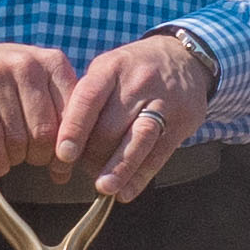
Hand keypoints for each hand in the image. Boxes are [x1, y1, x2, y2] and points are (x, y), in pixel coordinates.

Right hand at [0, 40, 79, 175]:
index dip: (69, 145)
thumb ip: (62, 116)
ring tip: (13, 158)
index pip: (74, 114)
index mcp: (53, 62)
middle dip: (41, 156)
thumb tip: (68, 167)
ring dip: (16, 158)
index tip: (62, 161)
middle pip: (45, 130)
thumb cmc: (8, 84)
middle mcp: (26, 63)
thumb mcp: (40, 88)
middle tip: (33, 159)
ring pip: (17, 136)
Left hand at [56, 31, 222, 199]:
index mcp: (112, 67)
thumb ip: (86, 100)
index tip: (63, 155)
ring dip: (119, 167)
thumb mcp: (107, 70)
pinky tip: (127, 191)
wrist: (185, 58)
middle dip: (93, 154)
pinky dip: (141, 175)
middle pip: (112, 125)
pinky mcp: (182, 122)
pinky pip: (160, 153)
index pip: (89, 98)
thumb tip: (64, 146)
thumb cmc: (133, 71)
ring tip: (104, 187)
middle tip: (82, 171)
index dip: (75, 128)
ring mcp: (164, 102)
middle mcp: (139, 83)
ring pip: (139, 139)